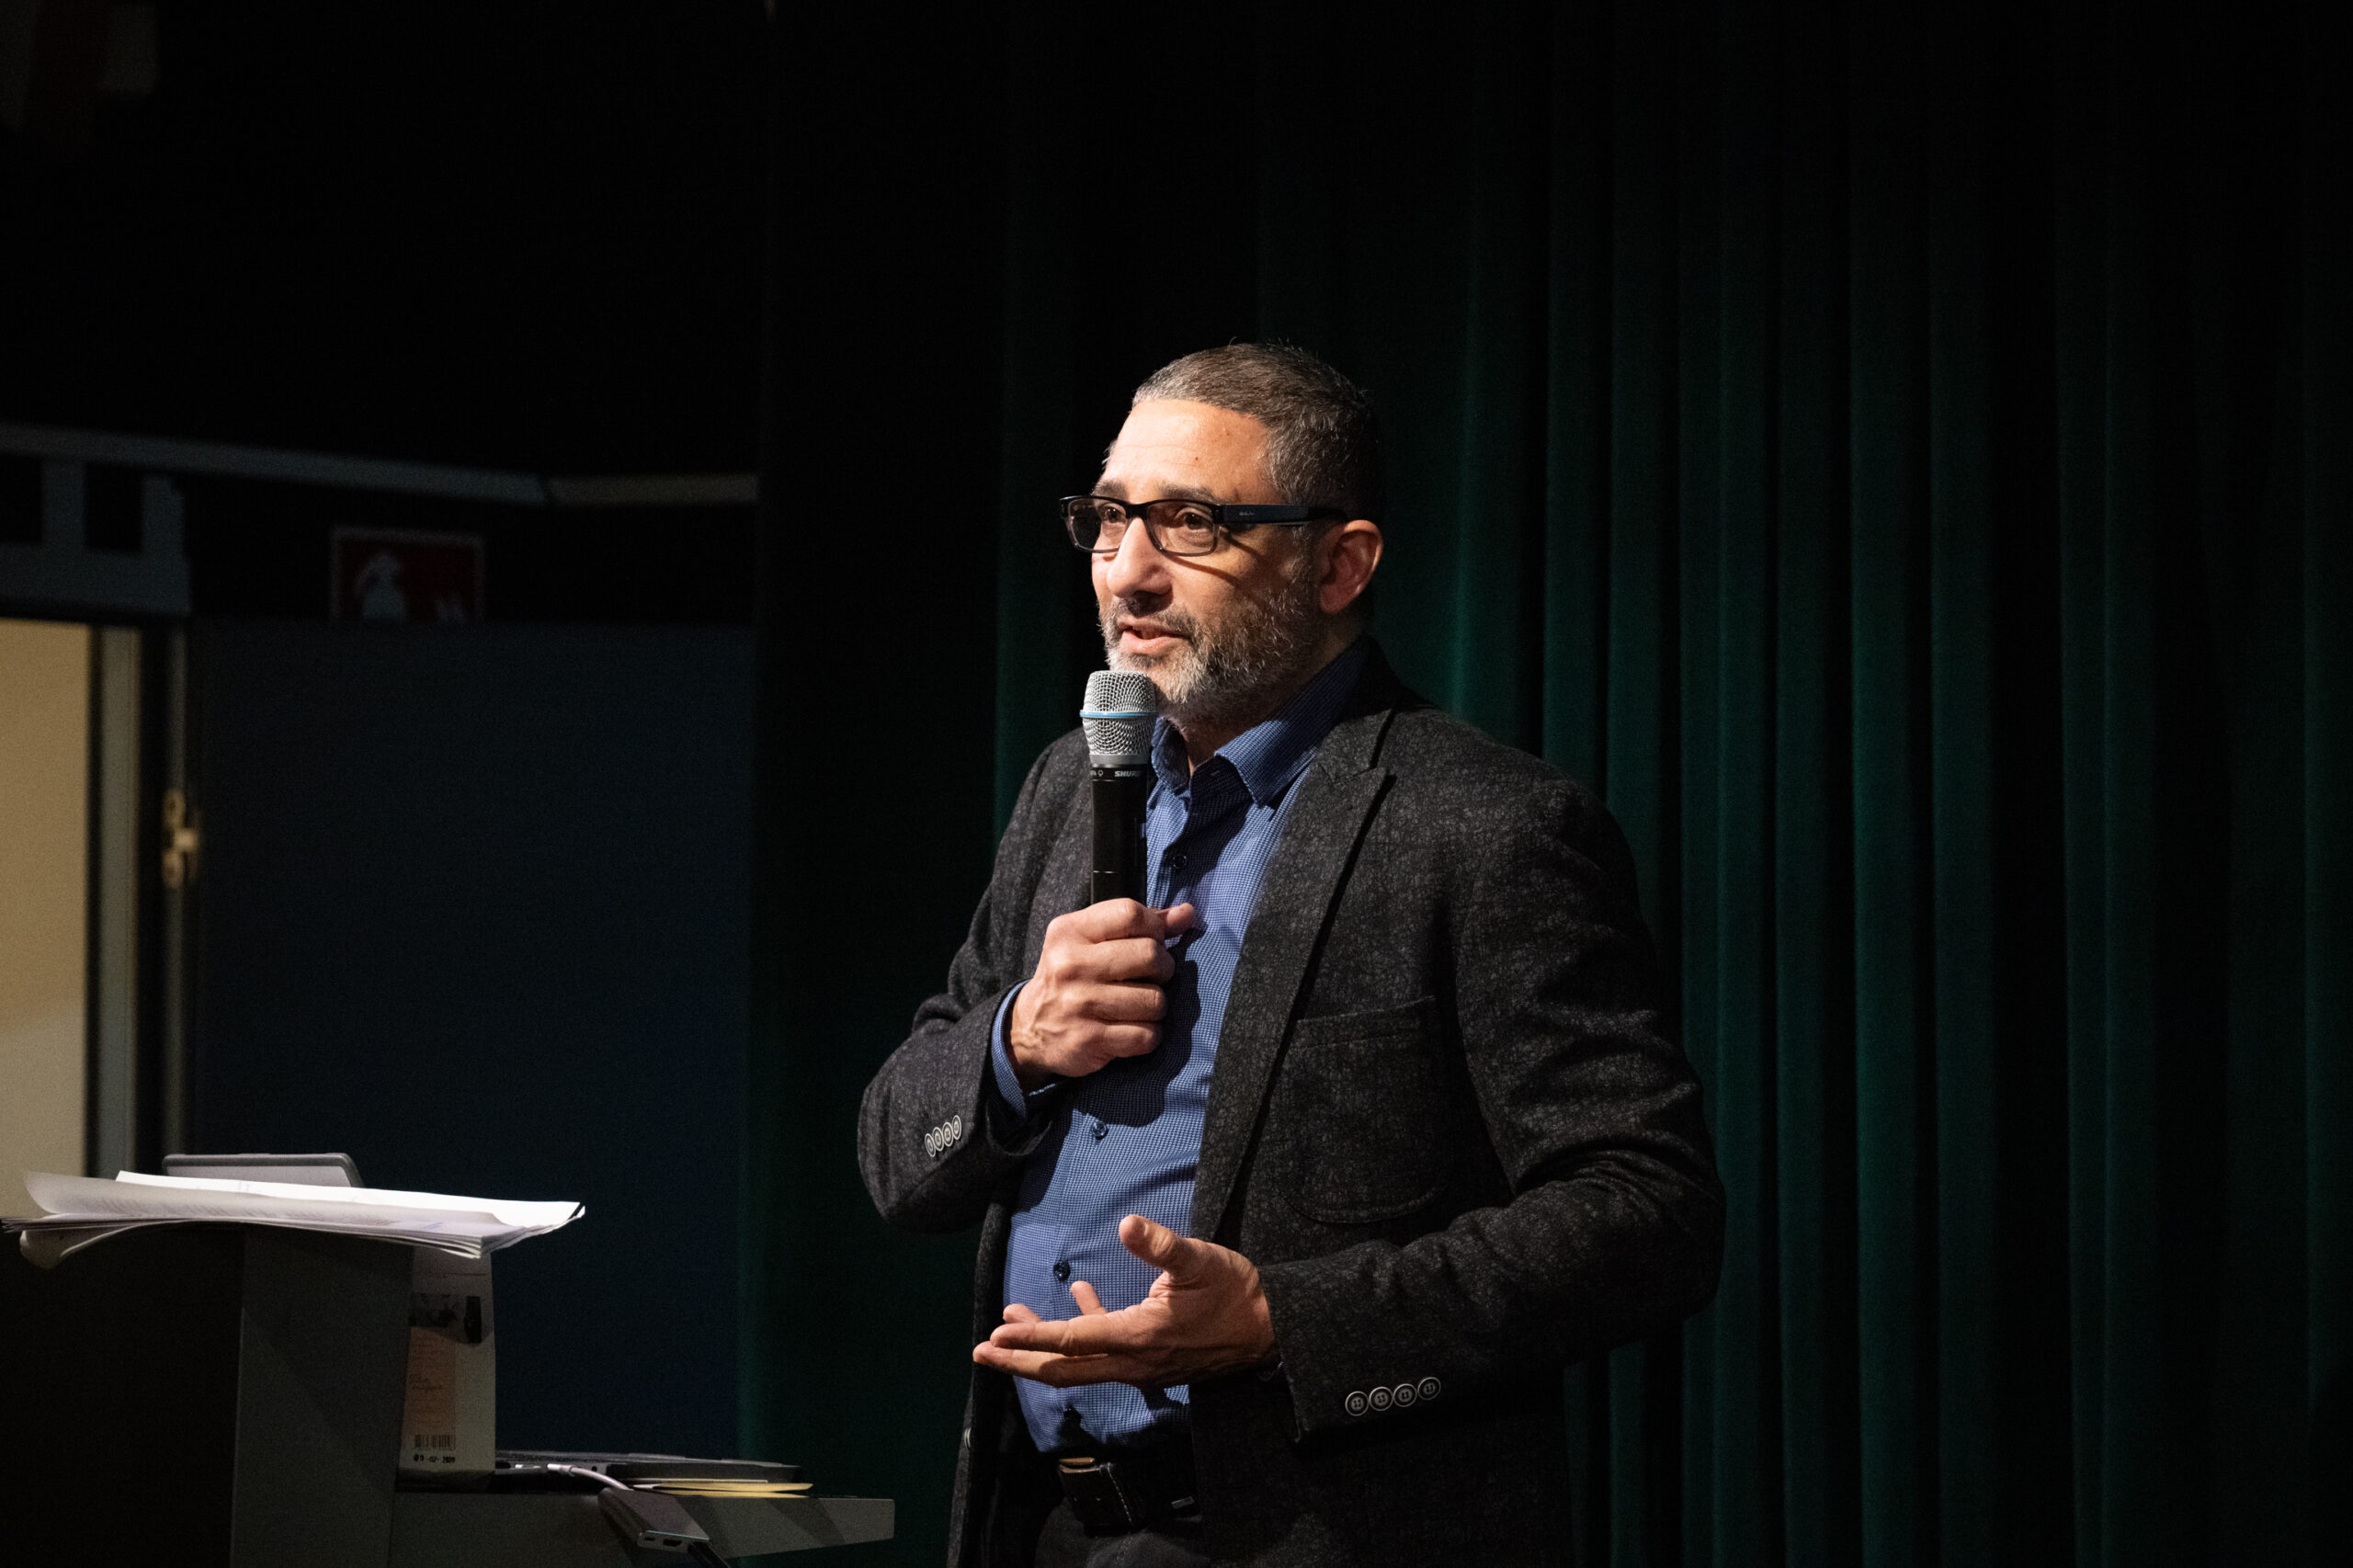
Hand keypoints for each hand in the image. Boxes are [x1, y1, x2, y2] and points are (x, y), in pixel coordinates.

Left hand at [973, 1215, 1274, 1388]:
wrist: (1272, 1331)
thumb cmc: (1235, 1293)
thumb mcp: (1201, 1260)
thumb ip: (1161, 1245)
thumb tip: (1126, 1224)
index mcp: (1139, 1336)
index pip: (1072, 1341)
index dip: (1031, 1339)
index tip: (995, 1336)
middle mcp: (1133, 1360)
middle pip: (1064, 1369)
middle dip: (1020, 1362)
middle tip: (981, 1353)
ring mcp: (1141, 1365)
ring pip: (1080, 1364)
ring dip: (1043, 1349)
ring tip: (1010, 1326)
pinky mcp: (1151, 1360)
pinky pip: (1105, 1353)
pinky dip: (1084, 1331)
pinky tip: (1079, 1295)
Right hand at [1007, 900, 1194, 1089]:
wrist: (1029, 1028)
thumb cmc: (1071, 977)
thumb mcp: (1090, 940)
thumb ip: (1138, 925)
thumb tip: (1186, 914)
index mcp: (1070, 931)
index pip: (1130, 914)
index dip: (1155, 927)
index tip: (1153, 941)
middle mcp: (1071, 965)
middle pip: (1150, 955)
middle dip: (1163, 968)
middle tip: (1152, 976)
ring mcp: (1079, 1004)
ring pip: (1154, 999)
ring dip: (1157, 1006)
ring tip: (1140, 1005)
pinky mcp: (1089, 1039)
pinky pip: (1146, 1035)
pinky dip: (1150, 1034)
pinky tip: (1134, 1028)